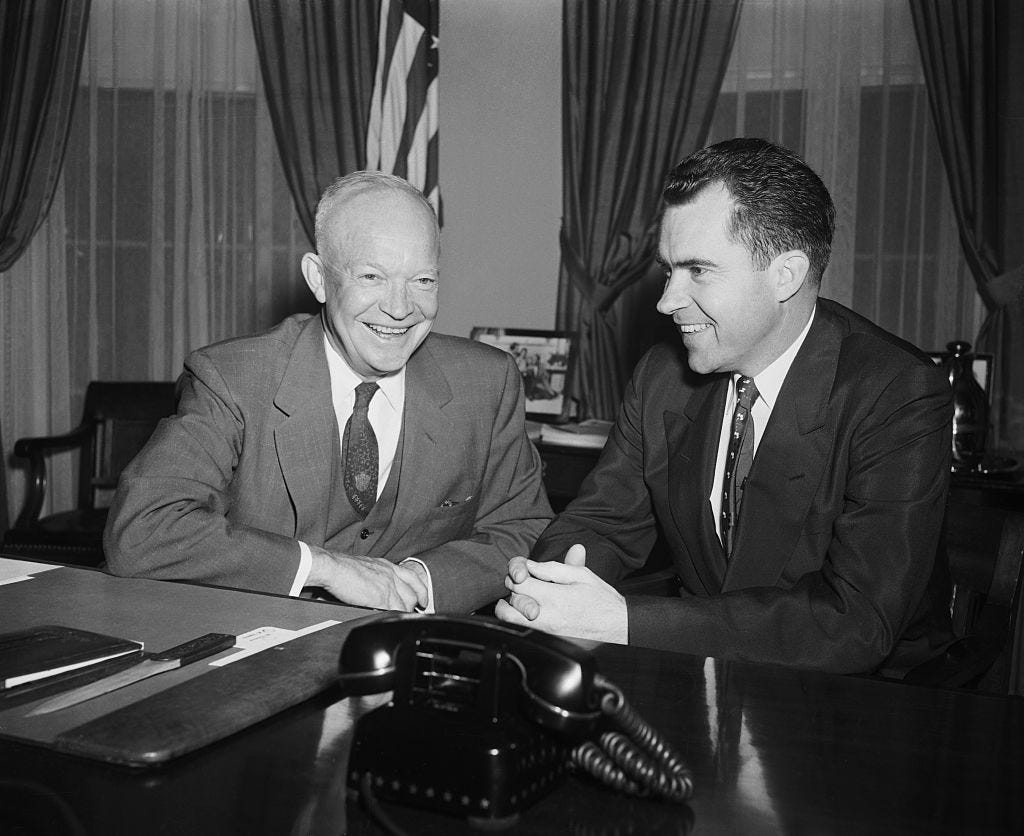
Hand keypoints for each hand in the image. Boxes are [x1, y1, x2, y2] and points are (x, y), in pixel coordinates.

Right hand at [307, 547, 428, 610]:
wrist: (333, 568)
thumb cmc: (341, 567)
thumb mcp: (365, 566)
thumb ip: (376, 575)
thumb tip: (375, 586)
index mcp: (387, 566)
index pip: (413, 578)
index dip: (421, 590)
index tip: (423, 599)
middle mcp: (391, 574)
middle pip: (412, 593)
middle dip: (414, 605)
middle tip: (413, 613)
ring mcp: (388, 586)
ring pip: (406, 604)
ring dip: (404, 613)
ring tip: (400, 618)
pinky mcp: (381, 598)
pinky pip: (395, 611)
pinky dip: (396, 617)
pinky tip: (393, 621)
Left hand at [495, 544, 627, 643]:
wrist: (617, 626)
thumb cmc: (601, 599)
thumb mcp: (581, 575)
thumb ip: (553, 567)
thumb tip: (531, 565)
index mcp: (555, 597)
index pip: (519, 583)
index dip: (518, 573)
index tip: (524, 572)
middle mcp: (547, 617)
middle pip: (510, 603)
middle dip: (513, 591)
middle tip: (523, 585)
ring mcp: (545, 633)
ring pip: (510, 620)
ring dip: (511, 608)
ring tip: (522, 599)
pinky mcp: (546, 642)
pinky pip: (521, 631)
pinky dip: (518, 620)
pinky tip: (528, 613)